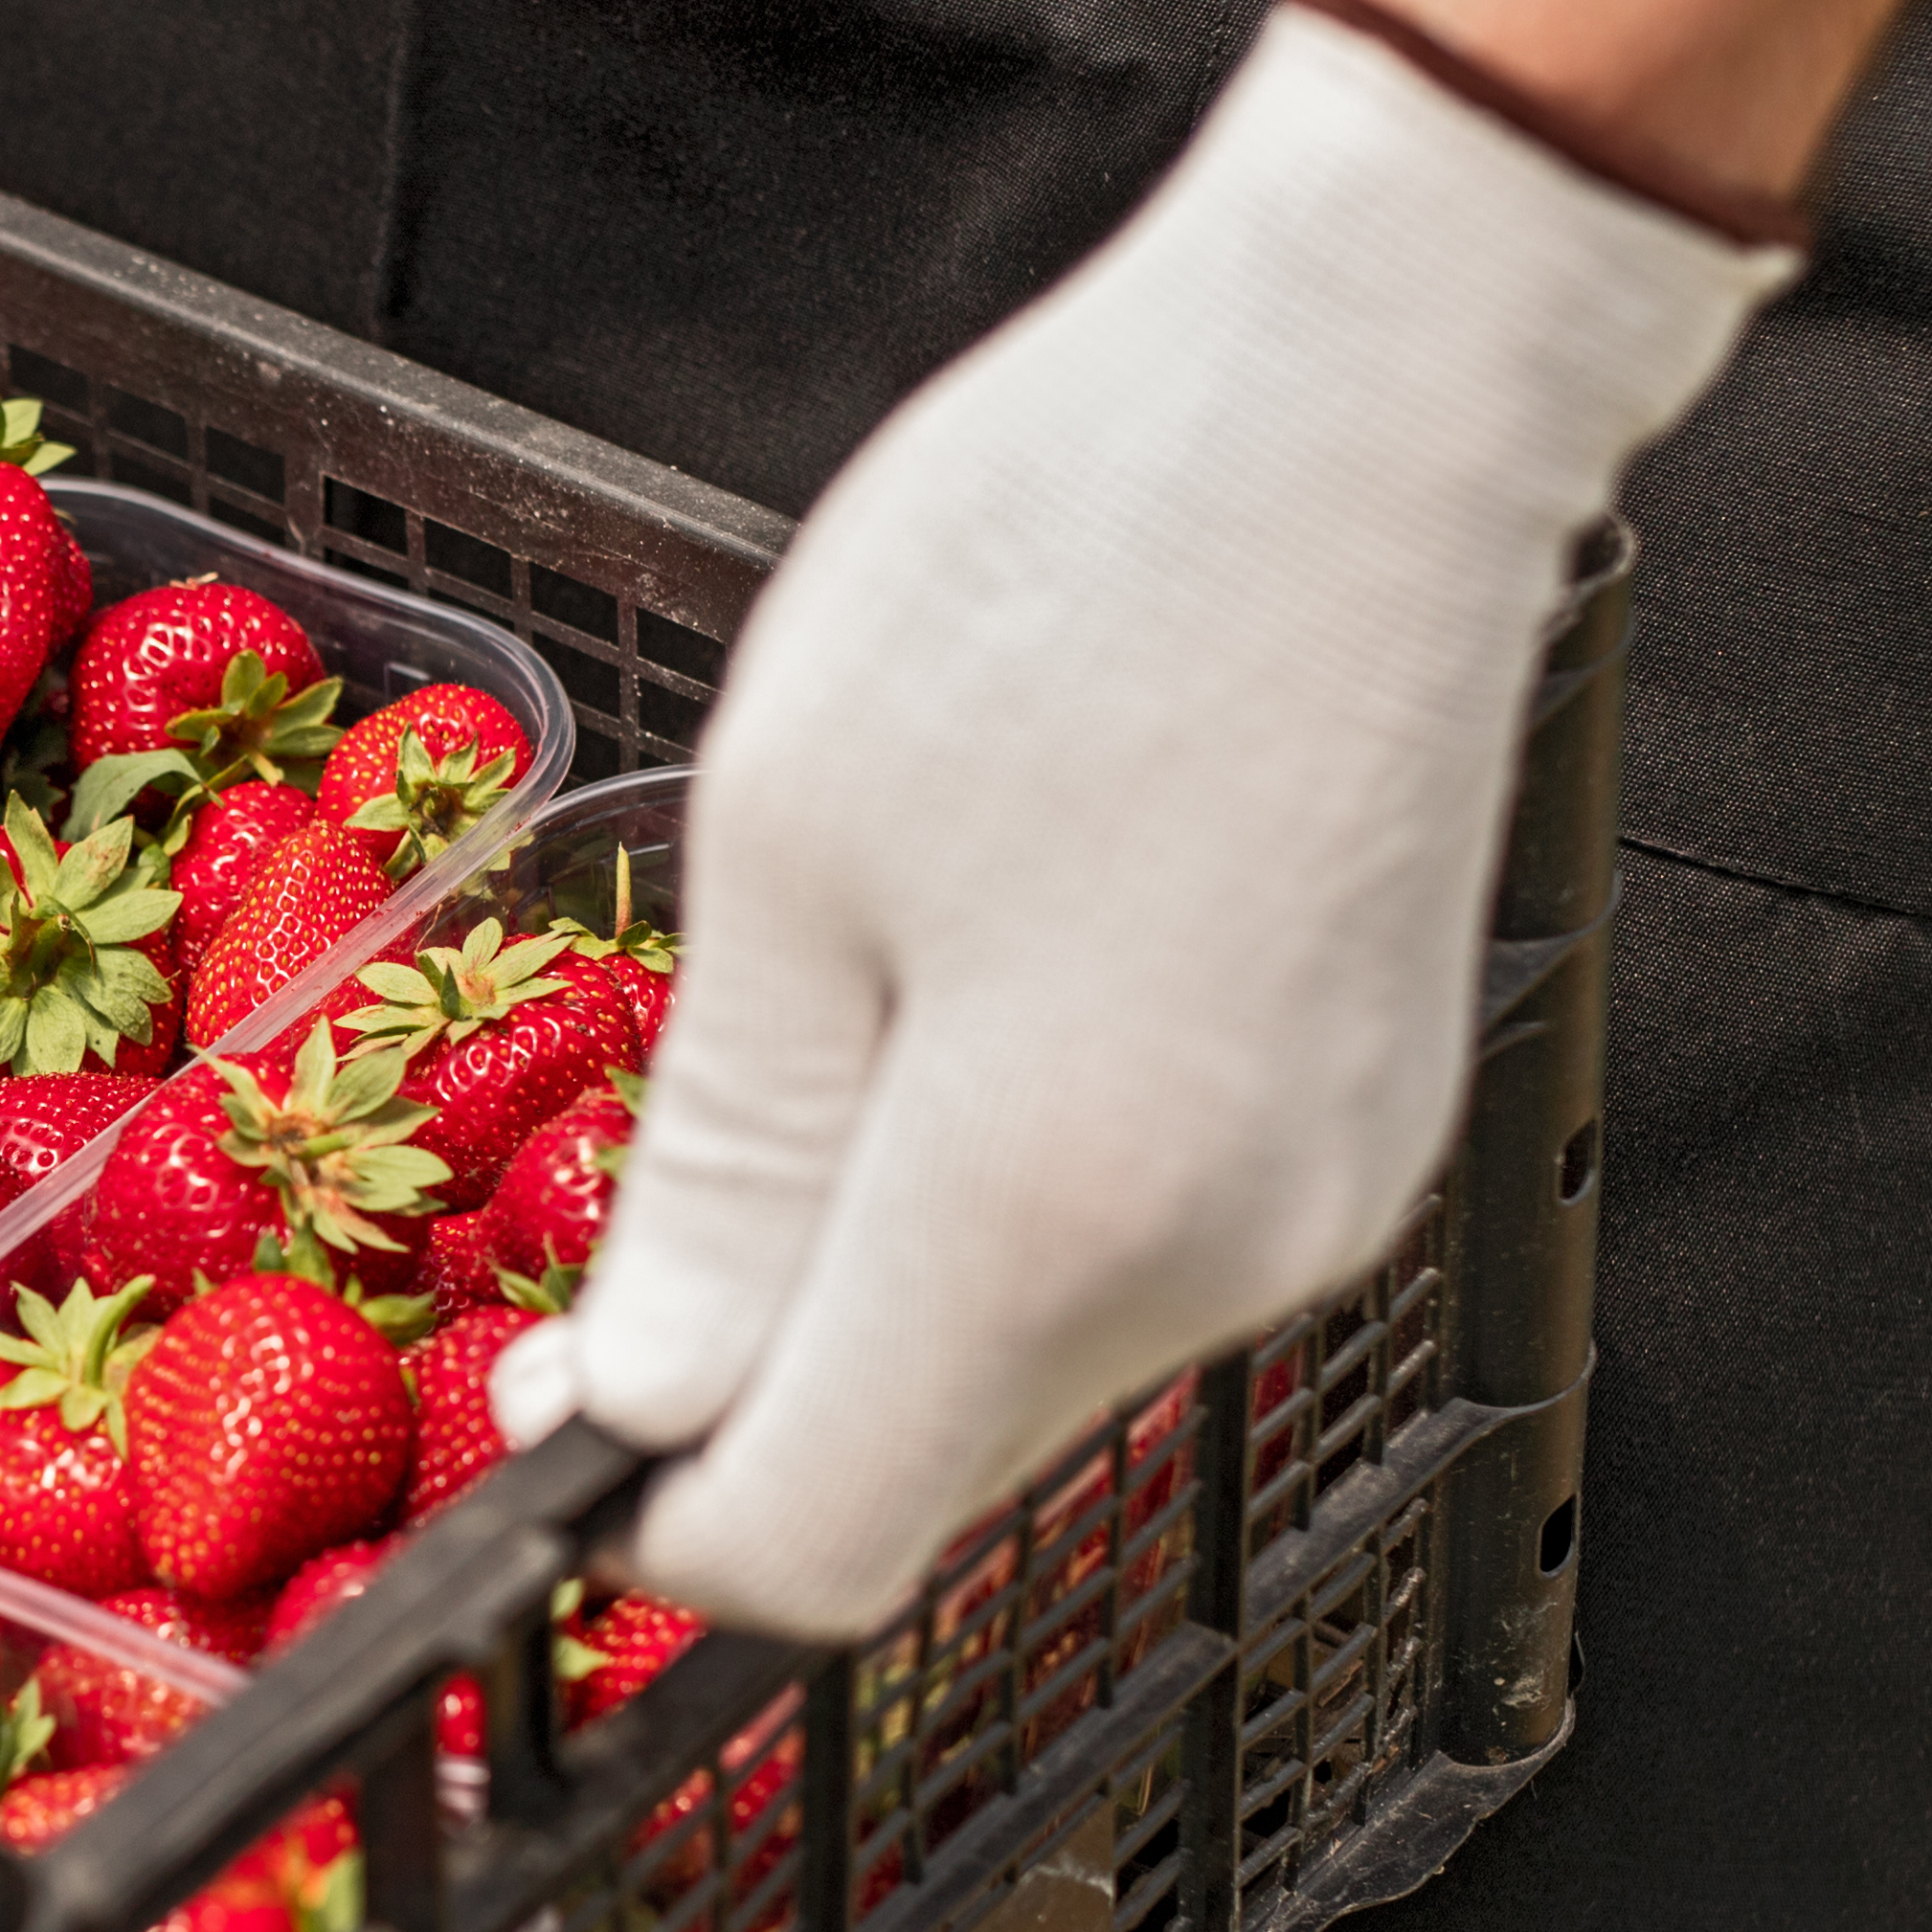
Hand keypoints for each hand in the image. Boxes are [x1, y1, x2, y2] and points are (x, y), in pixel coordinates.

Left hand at [494, 0, 1794, 1635]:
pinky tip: (970, 997)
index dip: (643, 1511)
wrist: (1387, 383)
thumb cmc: (1072, 558)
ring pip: (1018, 1366)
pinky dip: (1002, 1198)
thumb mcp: (788, 855)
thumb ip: (721, 1177)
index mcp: (1039, 1217)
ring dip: (877, 1274)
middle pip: (917, 1469)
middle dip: (751, 1381)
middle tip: (646, 1172)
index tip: (545, 1383)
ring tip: (833, 1012)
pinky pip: (1129, 1258)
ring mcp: (1320, 1207)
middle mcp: (1213, 1267)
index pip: (807, 1548)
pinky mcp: (1364, 1134)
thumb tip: (639, 1404)